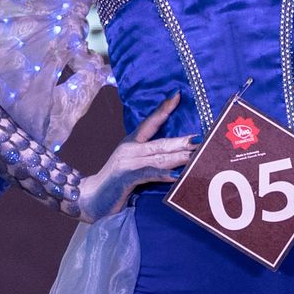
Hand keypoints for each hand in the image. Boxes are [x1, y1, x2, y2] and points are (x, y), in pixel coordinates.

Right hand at [78, 93, 198, 222]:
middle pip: (162, 142)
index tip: (177, 95)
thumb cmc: (115, 184)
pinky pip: (148, 174)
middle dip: (183, 140)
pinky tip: (176, 175)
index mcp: (131, 143)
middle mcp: (130, 149)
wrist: (89, 198)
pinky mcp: (126, 178)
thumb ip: (150, 160)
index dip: (164, 109)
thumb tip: (177, 159)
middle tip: (204, 137)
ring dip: (180, 156)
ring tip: (197, 154)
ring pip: (159, 157)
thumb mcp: (132, 167)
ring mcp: (128, 162)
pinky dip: (163, 174)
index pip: (150, 122)